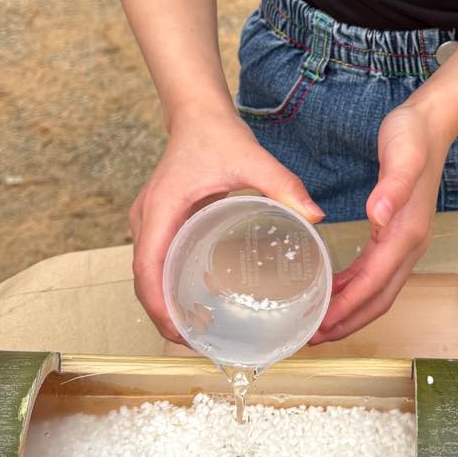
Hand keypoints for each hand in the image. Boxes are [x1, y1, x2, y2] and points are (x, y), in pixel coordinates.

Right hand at [129, 102, 322, 342]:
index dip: (159, 307)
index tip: (182, 333)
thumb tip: (315, 216)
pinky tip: (194, 301)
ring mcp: (149, 221)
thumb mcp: (252, 159)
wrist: (197, 113)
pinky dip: (167, 285)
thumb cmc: (217, 135)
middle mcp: (146, 219)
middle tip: (199, 343)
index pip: (146, 270)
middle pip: (143, 281)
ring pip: (147, 274)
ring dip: (163, 304)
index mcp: (161, 210)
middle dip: (163, 316)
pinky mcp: (158, 221)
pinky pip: (156, 261)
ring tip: (197, 332)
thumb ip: (282, 185)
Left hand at [310, 97, 450, 343]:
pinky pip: (378, 273)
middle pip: (380, 299)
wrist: (431, 124)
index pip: (374, 283)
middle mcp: (411, 244)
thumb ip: (393, 186)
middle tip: (313, 337)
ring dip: (352, 311)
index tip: (320, 325)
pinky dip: (357, 289)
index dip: (348, 308)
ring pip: (380, 291)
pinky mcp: (399, 233)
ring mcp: (407, 241)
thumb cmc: (413, 137)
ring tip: (319, 323)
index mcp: (407, 232)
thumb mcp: (402, 155)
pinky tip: (336, 290)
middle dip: (348, 322)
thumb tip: (379, 215)